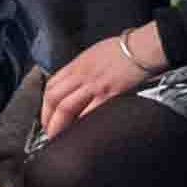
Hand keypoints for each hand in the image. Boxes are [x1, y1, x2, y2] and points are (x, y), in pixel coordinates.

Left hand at [39, 23, 164, 136]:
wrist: (141, 48)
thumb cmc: (123, 49)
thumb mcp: (94, 54)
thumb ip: (82, 69)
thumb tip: (76, 83)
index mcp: (76, 65)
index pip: (51, 86)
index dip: (44, 103)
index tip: (46, 114)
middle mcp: (80, 75)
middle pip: (53, 99)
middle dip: (47, 118)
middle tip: (48, 131)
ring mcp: (93, 86)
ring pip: (65, 108)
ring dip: (58, 125)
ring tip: (58, 137)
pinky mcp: (108, 95)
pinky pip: (88, 112)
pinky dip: (81, 124)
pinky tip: (80, 133)